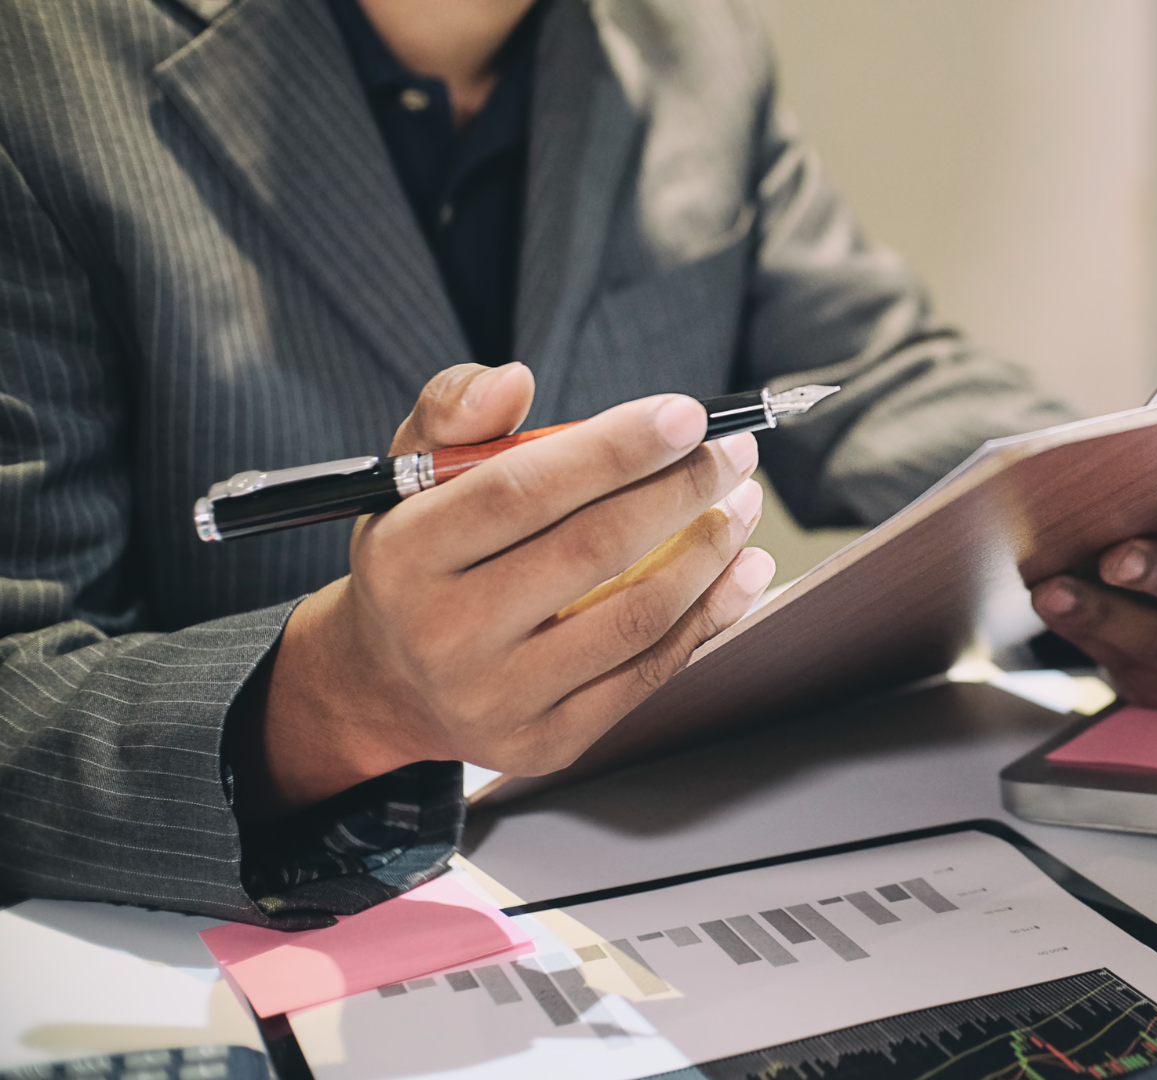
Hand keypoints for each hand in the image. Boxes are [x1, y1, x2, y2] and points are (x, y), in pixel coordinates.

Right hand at [254, 363, 775, 810]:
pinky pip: (650, 673)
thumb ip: (455, 411)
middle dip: (682, 490)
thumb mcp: (408, 475)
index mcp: (406, 555)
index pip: (521, 490)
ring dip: (710, 552)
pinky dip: (710, 615)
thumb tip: (514, 379)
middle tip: (733, 452)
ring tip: (743, 504)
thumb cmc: (420, 559)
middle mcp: (445, 634)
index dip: (615, 448)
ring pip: (636, 617)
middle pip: (592, 550)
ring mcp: (499, 697)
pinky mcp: (548, 741)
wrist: (390, 684)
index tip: (686, 414)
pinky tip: (742, 570)